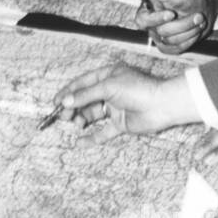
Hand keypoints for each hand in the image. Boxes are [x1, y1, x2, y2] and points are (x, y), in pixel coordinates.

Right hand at [53, 64, 199, 143]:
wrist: (163, 105)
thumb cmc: (138, 89)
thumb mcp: (108, 87)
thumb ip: (85, 96)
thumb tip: (64, 102)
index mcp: (107, 76)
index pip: (82, 83)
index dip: (68, 92)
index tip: (54, 102)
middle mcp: (110, 91)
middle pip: (85, 100)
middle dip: (72, 107)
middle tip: (63, 116)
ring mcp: (115, 108)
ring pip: (92, 115)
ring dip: (81, 119)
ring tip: (76, 124)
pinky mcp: (121, 124)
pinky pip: (103, 131)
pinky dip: (92, 137)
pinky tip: (80, 142)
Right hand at [134, 0, 217, 53]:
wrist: (200, 8)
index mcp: (147, 10)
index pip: (142, 20)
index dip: (156, 19)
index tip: (172, 14)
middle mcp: (150, 25)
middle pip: (161, 31)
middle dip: (183, 24)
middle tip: (199, 15)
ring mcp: (158, 38)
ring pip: (171, 41)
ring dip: (189, 31)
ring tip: (201, 19)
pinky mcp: (168, 47)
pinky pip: (177, 48)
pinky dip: (190, 40)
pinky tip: (197, 29)